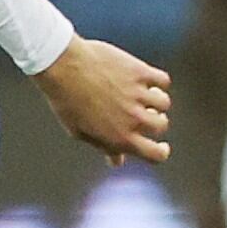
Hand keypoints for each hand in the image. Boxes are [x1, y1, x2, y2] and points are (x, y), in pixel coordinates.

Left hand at [33, 37, 170, 166]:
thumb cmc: (66, 100)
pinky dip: (158, 81)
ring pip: (164, 103)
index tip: (161, 146)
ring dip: (156, 100)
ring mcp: (138, 95)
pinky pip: (162, 80)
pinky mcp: (140, 72)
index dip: (161, 152)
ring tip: (144, 95)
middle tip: (145, 114)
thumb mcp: (80, 131)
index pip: (155, 155)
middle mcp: (133, 118)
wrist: (62, 66)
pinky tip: (145, 80)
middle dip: (155, 122)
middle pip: (161, 125)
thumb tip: (118, 161)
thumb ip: (104, 146)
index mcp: (120, 138)